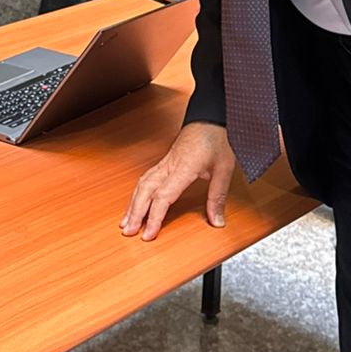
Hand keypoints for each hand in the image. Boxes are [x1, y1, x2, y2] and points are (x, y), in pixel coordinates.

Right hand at [120, 121, 235, 240]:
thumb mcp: (224, 168)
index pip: (163, 196)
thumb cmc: (216, 138)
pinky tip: (134, 203)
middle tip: (128, 232)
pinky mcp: (164, 162)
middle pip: (145, 190)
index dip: (154, 217)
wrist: (210, 117)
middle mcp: (169, 165)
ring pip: (142, 184)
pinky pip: (145, 178)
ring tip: (126, 222)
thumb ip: (217, 196)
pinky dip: (137, 193)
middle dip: (135, 213)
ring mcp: (164, 163)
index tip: (148, 234)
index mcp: (183, 167)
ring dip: (132, 204)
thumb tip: (217, 221)